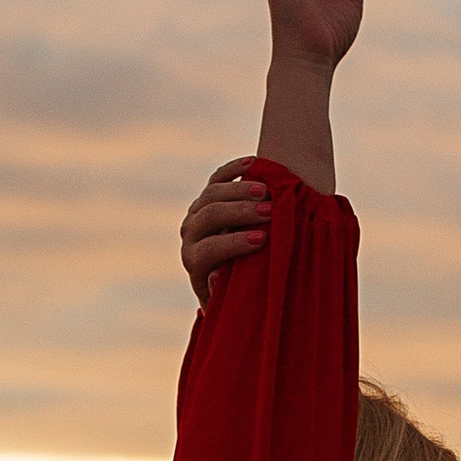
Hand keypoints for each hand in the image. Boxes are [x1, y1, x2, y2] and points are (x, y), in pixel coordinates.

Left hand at [180, 157, 270, 307]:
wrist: (227, 273)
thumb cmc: (236, 290)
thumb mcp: (230, 298)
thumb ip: (223, 291)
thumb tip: (215, 277)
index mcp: (195, 261)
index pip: (208, 250)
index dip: (233, 244)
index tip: (261, 240)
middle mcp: (191, 235)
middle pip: (210, 216)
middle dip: (240, 212)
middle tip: (269, 211)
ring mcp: (198, 212)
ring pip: (212, 194)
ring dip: (241, 190)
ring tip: (268, 191)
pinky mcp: (208, 195)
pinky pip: (218, 177)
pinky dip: (235, 168)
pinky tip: (255, 162)